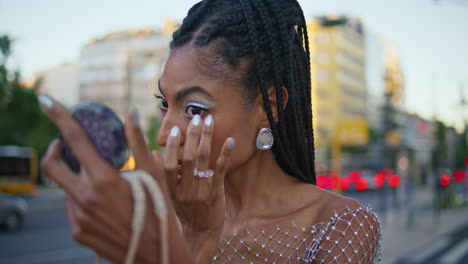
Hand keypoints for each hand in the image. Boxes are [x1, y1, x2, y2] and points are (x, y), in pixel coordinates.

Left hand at [39, 95, 190, 262]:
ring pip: (65, 188)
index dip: (59, 117)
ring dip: (75, 178)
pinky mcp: (78, 231)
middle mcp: (85, 197)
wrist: (157, 253)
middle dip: (54, 150)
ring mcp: (78, 216)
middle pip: (52, 165)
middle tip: (65, 146)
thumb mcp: (152, 174)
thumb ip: (137, 142)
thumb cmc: (158, 211)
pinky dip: (81, 198)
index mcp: (104, 179)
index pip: (75, 140)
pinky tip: (102, 203)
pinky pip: (72, 207)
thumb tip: (132, 113)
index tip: (46, 101)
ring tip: (100, 182)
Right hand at [160, 114, 233, 261]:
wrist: (199, 235)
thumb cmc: (182, 212)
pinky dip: (225, 154)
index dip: (171, 148)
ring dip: (207, 138)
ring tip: (209, 121)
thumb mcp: (168, 196)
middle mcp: (184, 191)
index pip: (167, 166)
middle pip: (188, 159)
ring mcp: (201, 192)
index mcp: (170, 191)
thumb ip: (163, 176)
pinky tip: (230, 140)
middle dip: (192, 136)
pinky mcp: (215, 194)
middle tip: (196, 117)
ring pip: (203, 161)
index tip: (174, 130)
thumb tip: (155, 153)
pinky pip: (220, 171)